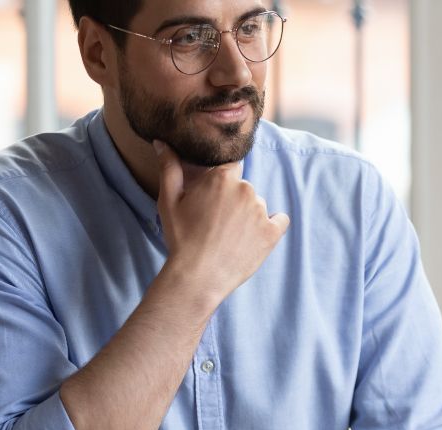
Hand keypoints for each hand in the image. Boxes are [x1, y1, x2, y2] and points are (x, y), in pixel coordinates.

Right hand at [153, 140, 289, 306]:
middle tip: (216, 223)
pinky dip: (270, 226)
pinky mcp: (273, 232)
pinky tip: (254, 238)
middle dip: (233, 201)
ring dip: (248, 215)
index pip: (230, 168)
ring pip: (258, 205)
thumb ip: (169, 167)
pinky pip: (279, 220)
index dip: (221, 184)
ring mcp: (261, 211)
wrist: (198, 276)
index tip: (213, 200)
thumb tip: (162, 142)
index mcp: (222, 177)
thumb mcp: (169, 200)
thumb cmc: (181, 238)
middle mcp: (246, 189)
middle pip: (243, 187)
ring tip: (230, 236)